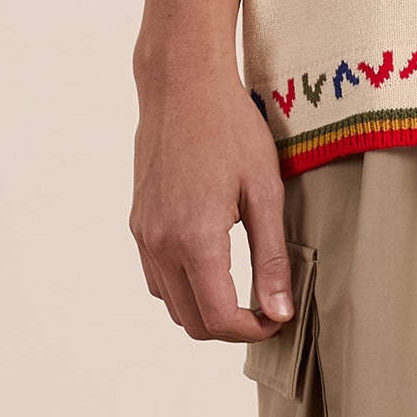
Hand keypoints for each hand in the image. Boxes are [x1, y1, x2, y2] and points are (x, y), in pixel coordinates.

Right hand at [130, 61, 291, 342]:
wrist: (183, 86)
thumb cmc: (230, 128)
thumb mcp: (265, 192)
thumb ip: (271, 258)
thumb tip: (279, 311)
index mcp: (195, 238)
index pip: (219, 318)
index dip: (253, 331)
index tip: (278, 318)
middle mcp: (160, 243)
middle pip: (192, 322)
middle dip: (231, 327)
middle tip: (266, 308)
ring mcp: (143, 235)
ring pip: (171, 304)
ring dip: (205, 310)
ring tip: (242, 290)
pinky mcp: (138, 223)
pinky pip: (156, 277)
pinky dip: (183, 288)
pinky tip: (212, 266)